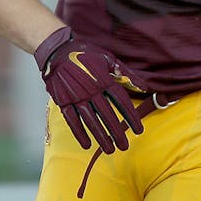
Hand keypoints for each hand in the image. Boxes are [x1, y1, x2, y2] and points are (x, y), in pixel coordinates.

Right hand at [33, 26, 144, 153]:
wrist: (56, 51)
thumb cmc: (85, 53)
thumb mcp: (108, 59)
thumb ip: (125, 74)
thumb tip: (144, 88)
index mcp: (104, 79)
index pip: (121, 101)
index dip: (131, 116)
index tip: (139, 130)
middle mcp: (91, 90)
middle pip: (107, 115)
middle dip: (117, 132)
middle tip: (125, 146)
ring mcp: (76, 97)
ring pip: (91, 121)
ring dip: (101, 136)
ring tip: (110, 150)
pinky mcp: (63, 101)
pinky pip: (72, 120)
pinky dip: (79, 133)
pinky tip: (87, 144)